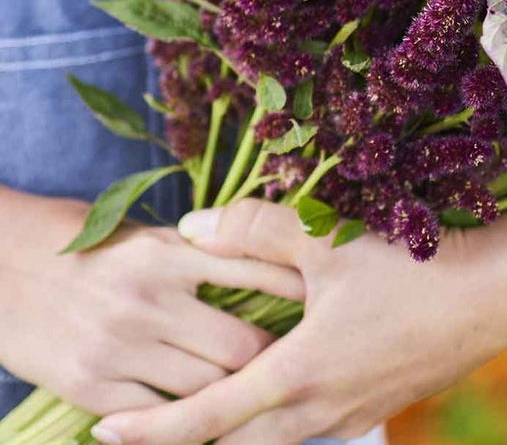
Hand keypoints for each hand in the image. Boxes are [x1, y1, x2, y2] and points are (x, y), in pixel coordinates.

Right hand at [0, 187, 303, 416]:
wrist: (2, 268)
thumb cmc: (85, 245)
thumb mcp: (150, 235)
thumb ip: (205, 252)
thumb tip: (270, 260)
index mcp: (173, 252)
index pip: (257, 272)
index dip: (298, 294)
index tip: (325, 305)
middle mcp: (151, 299)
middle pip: (241, 346)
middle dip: (275, 358)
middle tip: (299, 363)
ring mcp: (120, 347)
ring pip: (206, 389)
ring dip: (236, 394)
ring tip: (263, 394)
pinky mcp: (92, 387)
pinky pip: (156, 417)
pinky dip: (186, 422)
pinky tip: (208, 418)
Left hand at [91, 191, 506, 444]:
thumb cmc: (422, 261)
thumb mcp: (334, 240)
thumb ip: (259, 228)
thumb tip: (193, 225)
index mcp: (299, 375)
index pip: (204, 419)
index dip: (150, 432)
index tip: (101, 436)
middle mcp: (323, 408)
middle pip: (240, 442)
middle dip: (195, 436)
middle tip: (155, 421)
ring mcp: (360, 408)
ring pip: (283, 435)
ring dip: (247, 425)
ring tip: (221, 402)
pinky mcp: (390, 396)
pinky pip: (322, 420)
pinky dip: (292, 410)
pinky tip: (300, 375)